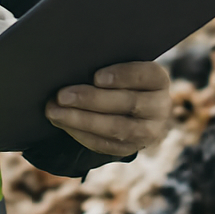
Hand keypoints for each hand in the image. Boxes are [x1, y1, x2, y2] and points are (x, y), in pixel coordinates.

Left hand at [45, 61, 170, 157]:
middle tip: (62, 95)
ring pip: (116, 128)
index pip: (145, 75)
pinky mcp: (132, 148)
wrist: (132, 107)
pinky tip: (63, 123)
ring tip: (55, 112)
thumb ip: (106, 65)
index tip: (96, 77)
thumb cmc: (119, 77)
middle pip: (127, 103)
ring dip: (81, 120)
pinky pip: (105, 145)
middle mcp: (160, 107)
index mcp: (159, 80)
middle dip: (91, 100)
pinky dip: (81, 134)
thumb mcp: (121, 66)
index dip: (122, 76)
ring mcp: (148, 131)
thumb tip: (74, 65)